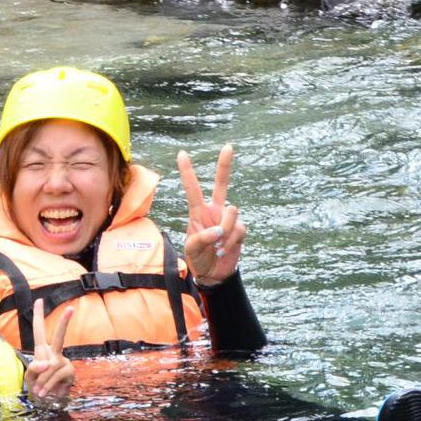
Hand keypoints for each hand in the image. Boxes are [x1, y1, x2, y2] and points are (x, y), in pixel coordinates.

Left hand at [26, 298, 74, 402]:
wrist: (49, 401)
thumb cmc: (38, 385)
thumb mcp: (30, 377)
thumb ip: (33, 369)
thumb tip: (46, 364)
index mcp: (42, 350)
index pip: (39, 331)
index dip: (38, 316)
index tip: (39, 300)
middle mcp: (54, 353)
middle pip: (59, 336)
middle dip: (65, 322)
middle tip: (71, 308)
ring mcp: (63, 362)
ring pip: (51, 366)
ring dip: (42, 381)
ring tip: (39, 391)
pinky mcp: (69, 372)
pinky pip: (55, 376)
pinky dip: (48, 385)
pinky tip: (44, 393)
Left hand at [178, 145, 245, 285]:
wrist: (213, 273)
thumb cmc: (198, 258)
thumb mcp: (192, 249)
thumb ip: (202, 238)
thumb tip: (218, 230)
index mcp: (198, 211)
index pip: (192, 188)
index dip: (187, 172)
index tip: (181, 153)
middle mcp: (214, 211)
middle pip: (221, 184)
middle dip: (224, 166)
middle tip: (228, 147)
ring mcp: (228, 219)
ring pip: (231, 214)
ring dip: (223, 232)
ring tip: (216, 246)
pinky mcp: (240, 229)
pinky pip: (237, 231)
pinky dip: (229, 243)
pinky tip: (223, 250)